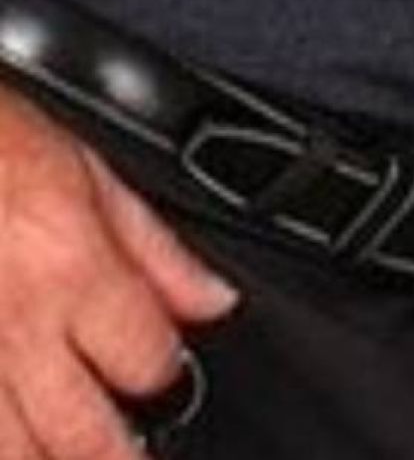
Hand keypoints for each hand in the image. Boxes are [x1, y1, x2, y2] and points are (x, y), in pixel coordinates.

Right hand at [0, 87, 237, 457]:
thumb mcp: (78, 163)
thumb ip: (151, 243)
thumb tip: (213, 297)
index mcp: (71, 270)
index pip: (151, 361)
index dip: (164, 364)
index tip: (155, 362)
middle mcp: (18, 332)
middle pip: (88, 441)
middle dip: (118, 452)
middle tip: (124, 448)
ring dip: (47, 457)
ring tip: (63, 446)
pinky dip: (0, 439)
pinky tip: (11, 432)